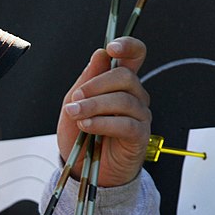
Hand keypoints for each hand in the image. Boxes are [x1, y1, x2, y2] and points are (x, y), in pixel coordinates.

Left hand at [57, 36, 150, 186]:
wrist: (84, 169)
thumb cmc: (81, 136)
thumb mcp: (74, 103)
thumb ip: (86, 79)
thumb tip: (99, 54)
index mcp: (120, 83)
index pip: (135, 56)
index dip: (128, 46)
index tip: (111, 48)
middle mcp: (135, 96)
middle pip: (125, 76)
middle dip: (96, 85)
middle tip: (76, 99)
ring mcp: (140, 115)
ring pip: (123, 99)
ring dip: (94, 105)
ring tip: (75, 114)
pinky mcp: (140, 135)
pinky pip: (125, 123)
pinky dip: (103, 122)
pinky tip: (87, 126)